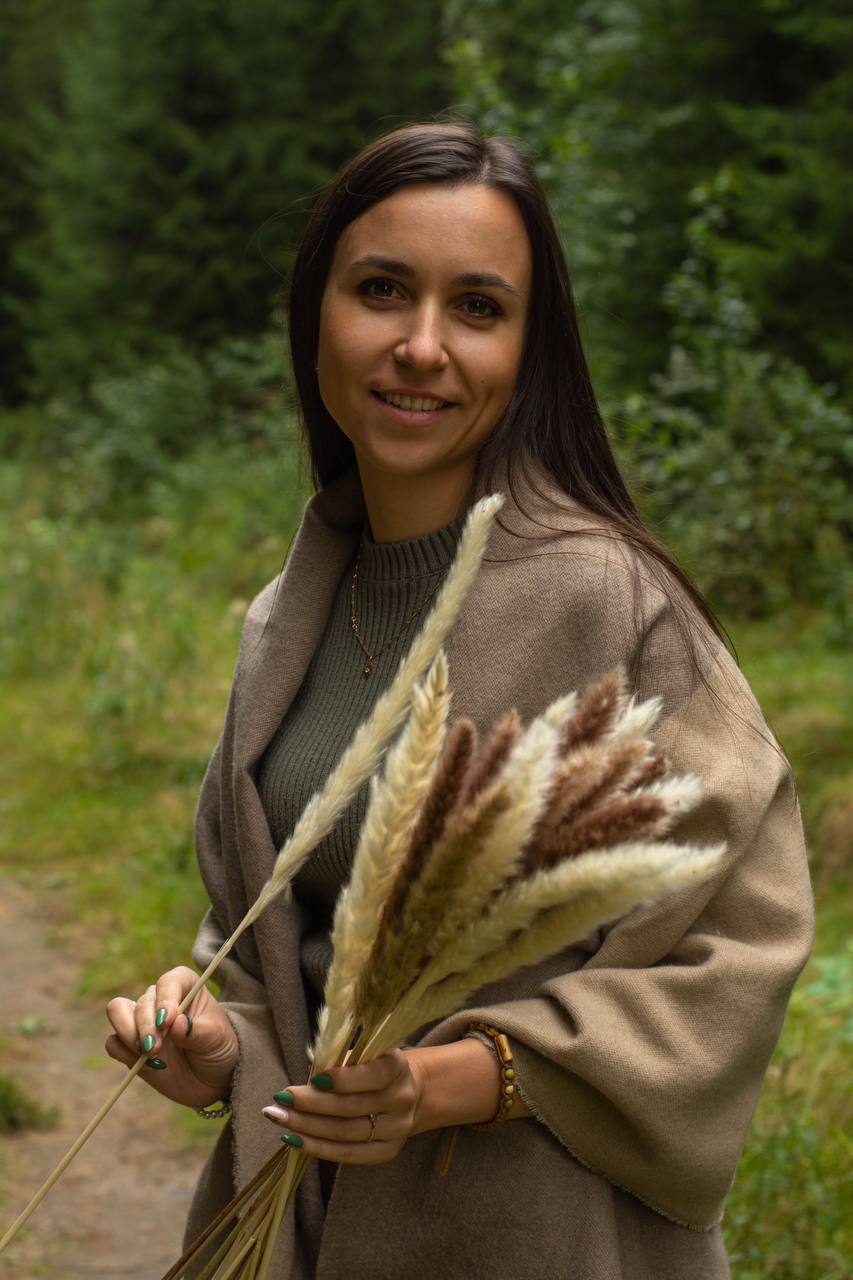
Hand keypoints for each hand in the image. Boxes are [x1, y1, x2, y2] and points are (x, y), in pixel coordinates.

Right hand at [105, 965, 238, 1108]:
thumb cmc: (218, 1048)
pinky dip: (123, 1052)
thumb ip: (197, 1031)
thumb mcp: (216, 1039)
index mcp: (184, 986)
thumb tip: (177, 1023)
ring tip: (148, 1054)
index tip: (168, 1021)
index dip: (165, 999)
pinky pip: (113, 1042)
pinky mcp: (130, 1045)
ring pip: (118, 1012)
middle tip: (155, 1049)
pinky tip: (145, 1065)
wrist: (211, 1078)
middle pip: (142, 1002)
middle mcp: (160, 999)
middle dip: (146, 1026)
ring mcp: (142, 1021)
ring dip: (128, 1034)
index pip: (168, 982)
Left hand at [261, 1048, 425, 1165]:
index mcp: (397, 1067)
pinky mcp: (386, 1152)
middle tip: (279, 1099)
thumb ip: (338, 1062)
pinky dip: (317, 1148)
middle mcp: (401, 1099)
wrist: (405, 1091)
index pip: (371, 1075)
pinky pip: (348, 1154)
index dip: (340, 1079)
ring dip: (306, 1127)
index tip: (311, 1079)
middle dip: (310, 1103)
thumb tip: (306, 1077)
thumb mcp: (362, 1055)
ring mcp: (396, 1129)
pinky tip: (294, 1140)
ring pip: (345, 1132)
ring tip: (279, 1118)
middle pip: (351, 1107)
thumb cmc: (371, 1066)